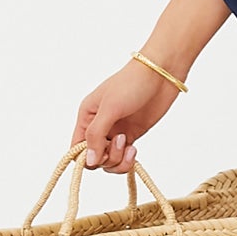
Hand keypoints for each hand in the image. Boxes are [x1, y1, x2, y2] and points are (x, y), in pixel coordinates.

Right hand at [71, 56, 184, 172]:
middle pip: (94, 157)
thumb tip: (89, 161)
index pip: (76, 148)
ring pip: (109, 161)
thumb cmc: (132, 83)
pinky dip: (128, 160)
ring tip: (130, 146)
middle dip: (106, 158)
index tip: (101, 153)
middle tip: (121, 141)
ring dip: (118, 160)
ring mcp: (116, 132)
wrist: (160, 74)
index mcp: (87, 116)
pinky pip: (124, 158)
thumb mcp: (110, 108)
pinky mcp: (132, 135)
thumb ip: (96, 134)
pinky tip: (134, 149)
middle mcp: (99, 126)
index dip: (86, 157)